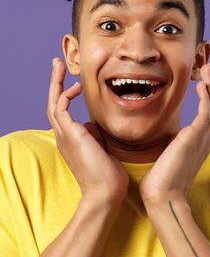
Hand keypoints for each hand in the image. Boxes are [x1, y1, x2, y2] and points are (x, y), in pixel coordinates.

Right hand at [47, 57, 128, 202]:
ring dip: (56, 82)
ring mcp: (65, 136)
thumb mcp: (104, 148)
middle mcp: (65, 136)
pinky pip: (60, 109)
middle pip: (53, 103)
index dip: (66, 94)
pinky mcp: (71, 135)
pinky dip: (65, 95)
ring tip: (59, 65)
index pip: (63, 111)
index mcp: (72, 139)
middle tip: (57, 64)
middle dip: (56, 82)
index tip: (76, 82)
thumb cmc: (110, 176)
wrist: (106, 192)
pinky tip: (76, 87)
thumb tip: (99, 124)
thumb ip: (99, 135)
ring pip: (53, 102)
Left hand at [139, 63, 209, 203]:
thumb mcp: (168, 156)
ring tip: (209, 67)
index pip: (209, 114)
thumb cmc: (160, 182)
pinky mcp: (196, 137)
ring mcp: (202, 138)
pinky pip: (207, 112)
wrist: (162, 196)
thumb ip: (171, 144)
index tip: (204, 81)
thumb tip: (166, 137)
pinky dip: (207, 97)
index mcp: (199, 144)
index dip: (209, 96)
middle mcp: (205, 139)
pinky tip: (202, 84)